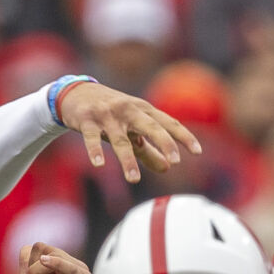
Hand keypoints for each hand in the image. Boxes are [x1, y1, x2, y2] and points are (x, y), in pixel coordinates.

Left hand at [15, 243, 91, 273]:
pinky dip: (58, 263)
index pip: (38, 248)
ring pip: (52, 255)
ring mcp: (77, 272)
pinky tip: (46, 262)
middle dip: (33, 270)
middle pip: (44, 249)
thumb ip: (26, 266)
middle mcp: (69, 265)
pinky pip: (70, 267)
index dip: (28, 264)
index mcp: (57, 265)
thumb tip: (27, 247)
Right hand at [56, 82, 201, 182]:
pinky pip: (92, 137)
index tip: (198, 152)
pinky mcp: (86, 120)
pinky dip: (95, 150)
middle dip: (164, 142)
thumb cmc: (111, 114)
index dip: (183, 136)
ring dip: (127, 160)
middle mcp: (128, 110)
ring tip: (134, 180)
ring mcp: (107, 114)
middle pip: (151, 126)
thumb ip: (148, 149)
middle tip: (176, 160)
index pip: (168, 122)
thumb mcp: (131, 129)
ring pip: (120, 139)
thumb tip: (168, 168)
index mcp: (143, 110)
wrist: (76, 94)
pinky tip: (99, 164)